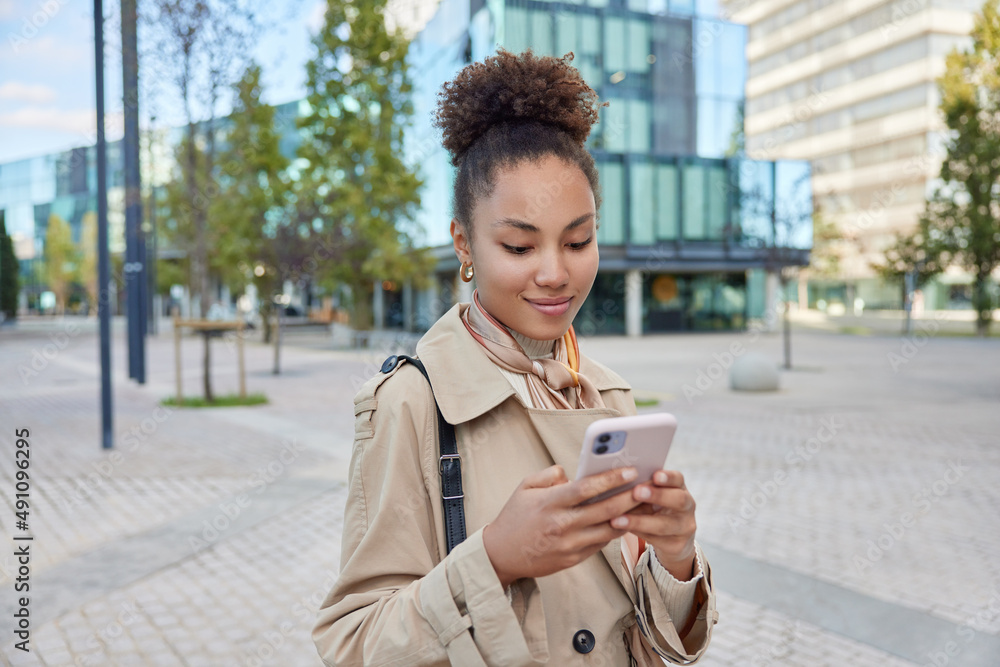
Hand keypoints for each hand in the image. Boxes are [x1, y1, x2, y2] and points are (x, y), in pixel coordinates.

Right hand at [483, 465, 642, 587]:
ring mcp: (569, 545)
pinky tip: (627, 520)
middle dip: (630, 497)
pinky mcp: (573, 559)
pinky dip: (615, 531)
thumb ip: (549, 475)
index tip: (631, 470)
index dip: (611, 479)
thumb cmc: (514, 517)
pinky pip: (600, 544)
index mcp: (550, 503)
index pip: (587, 489)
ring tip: (646, 504)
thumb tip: (571, 472)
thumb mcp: (525, 487)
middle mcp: (562, 525)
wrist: (501, 555)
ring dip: (630, 517)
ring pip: (609, 530)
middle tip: (648, 486)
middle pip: (605, 510)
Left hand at [611, 470, 696, 580]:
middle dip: (657, 496)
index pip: (678, 479)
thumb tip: (617, 481)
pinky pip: (655, 539)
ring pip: (664, 525)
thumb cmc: (655, 509)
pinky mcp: (677, 546)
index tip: (655, 475)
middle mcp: (688, 506)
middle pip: (679, 500)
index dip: (668, 477)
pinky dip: (636, 533)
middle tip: (636, 492)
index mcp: (680, 488)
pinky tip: (621, 530)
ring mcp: (685, 527)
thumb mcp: (652, 497)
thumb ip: (641, 488)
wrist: (672, 539)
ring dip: (639, 521)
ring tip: (617, 519)